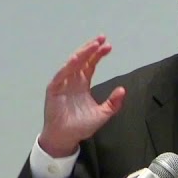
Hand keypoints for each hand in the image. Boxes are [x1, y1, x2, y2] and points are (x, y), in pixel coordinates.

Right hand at [37, 36, 124, 156]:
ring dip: (82, 54)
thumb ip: (113, 103)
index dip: (98, 55)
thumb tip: (123, 89)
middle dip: (91, 48)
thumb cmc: (81, 126)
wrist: (66, 138)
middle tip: (102, 39)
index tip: (108, 46)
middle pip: (82, 60)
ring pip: (72, 64)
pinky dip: (68, 67)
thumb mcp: (102, 114)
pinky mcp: (54, 89)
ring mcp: (62, 83)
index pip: (90, 64)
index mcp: (83, 83)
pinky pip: (61, 75)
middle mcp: (72, 80)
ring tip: (92, 45)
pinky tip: (76, 59)